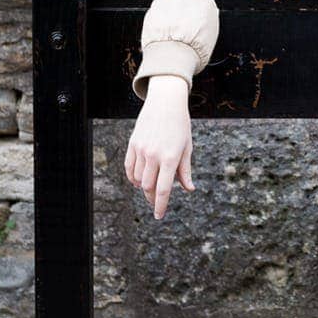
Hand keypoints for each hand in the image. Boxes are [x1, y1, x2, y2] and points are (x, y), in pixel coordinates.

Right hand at [124, 75, 194, 219]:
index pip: (164, 188)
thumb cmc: (180, 125)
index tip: (159, 216)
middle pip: (148, 187)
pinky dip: (132, 177)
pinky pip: (129, 167)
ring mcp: (141, 149)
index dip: (161, 205)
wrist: (165, 102)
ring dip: (142, 188)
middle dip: (152, 198)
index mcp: (171, 157)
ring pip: (137, 179)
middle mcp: (154, 155)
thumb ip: (185, 170)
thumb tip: (189, 189)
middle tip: (156, 203)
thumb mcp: (187, 147)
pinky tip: (138, 180)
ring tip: (150, 190)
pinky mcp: (132, 144)